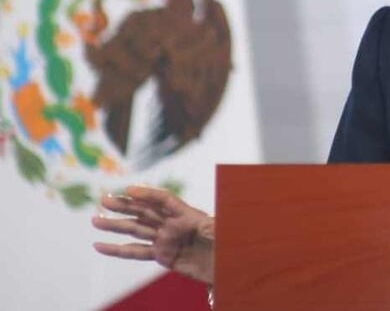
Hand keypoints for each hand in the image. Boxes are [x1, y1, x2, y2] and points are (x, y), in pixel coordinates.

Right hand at [92, 185, 215, 283]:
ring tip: (95, 220)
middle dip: (125, 206)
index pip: (165, 200)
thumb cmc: (227, 244)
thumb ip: (211, 225)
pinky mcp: (161, 255)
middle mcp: (173, 224)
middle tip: (104, 200)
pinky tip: (100, 246)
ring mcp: (165, 239)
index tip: (130, 190)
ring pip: (136, 229)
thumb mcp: (221, 231)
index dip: (148, 194)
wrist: (227, 265)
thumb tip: (212, 217)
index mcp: (188, 214)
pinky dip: (118, 249)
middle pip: (145, 211)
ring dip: (115, 225)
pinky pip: (136, 251)